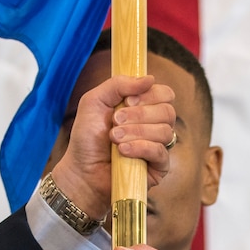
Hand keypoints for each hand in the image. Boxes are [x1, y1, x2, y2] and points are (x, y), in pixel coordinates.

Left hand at [51, 74, 177, 221]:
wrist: (81, 171)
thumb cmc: (87, 138)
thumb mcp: (94, 101)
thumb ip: (118, 84)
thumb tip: (149, 78)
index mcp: (144, 108)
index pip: (164, 94)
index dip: (150, 95)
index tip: (127, 101)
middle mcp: (154, 126)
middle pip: (168, 111)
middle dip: (140, 115)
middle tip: (115, 121)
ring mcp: (158, 147)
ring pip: (165, 131)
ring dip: (136, 132)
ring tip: (114, 138)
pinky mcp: (158, 167)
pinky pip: (161, 152)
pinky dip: (141, 148)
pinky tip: (123, 151)